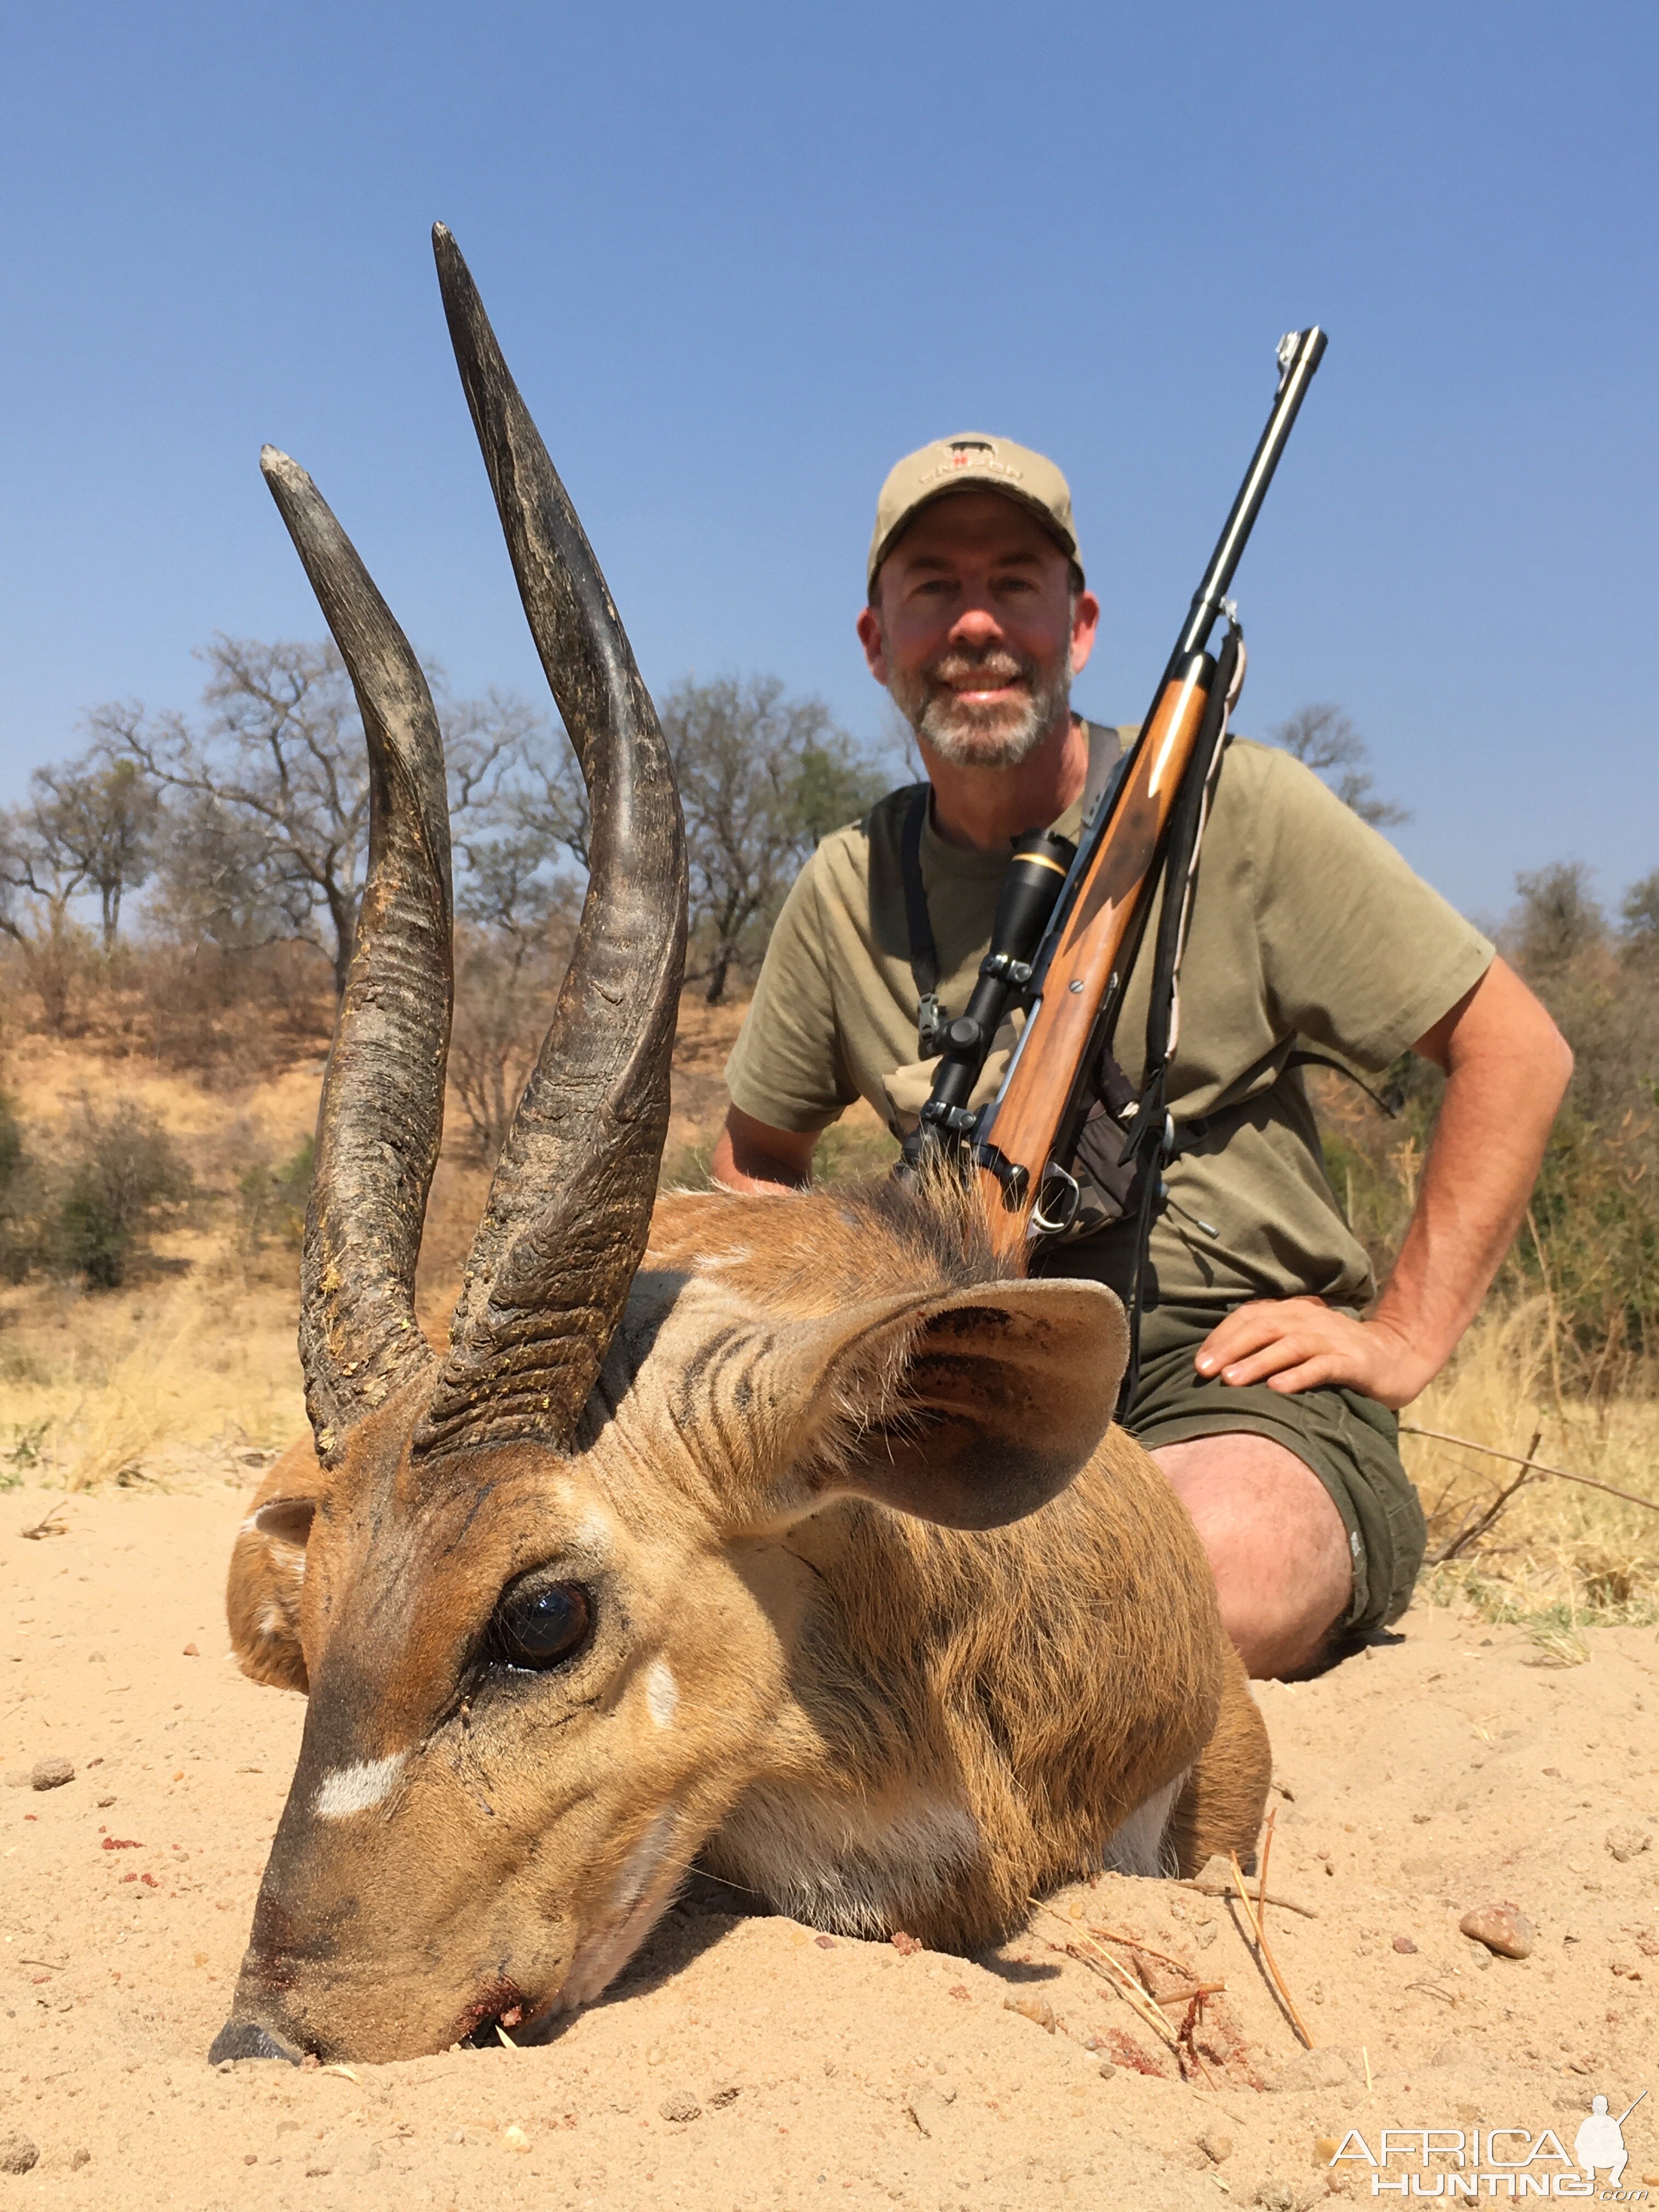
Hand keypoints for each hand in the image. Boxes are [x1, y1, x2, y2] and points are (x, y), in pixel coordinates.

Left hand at [1193, 1298, 1433, 1408]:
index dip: (1223, 1337)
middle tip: (1205, 1370)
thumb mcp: (1300, 1342)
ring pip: (1290, 1346)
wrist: (1398, 1357)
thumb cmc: (1336, 1355)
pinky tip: (1278, 1389)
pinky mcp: (1354, 1362)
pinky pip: (1324, 1366)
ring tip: (1232, 1380)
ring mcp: (1333, 1339)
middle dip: (1231, 1348)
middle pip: (1264, 1327)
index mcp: (1294, 1312)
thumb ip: (1268, 1345)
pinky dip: (1300, 1376)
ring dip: (1258, 1361)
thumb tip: (1220, 1364)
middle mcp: (1311, 1320)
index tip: (1199, 1363)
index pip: (1251, 1316)